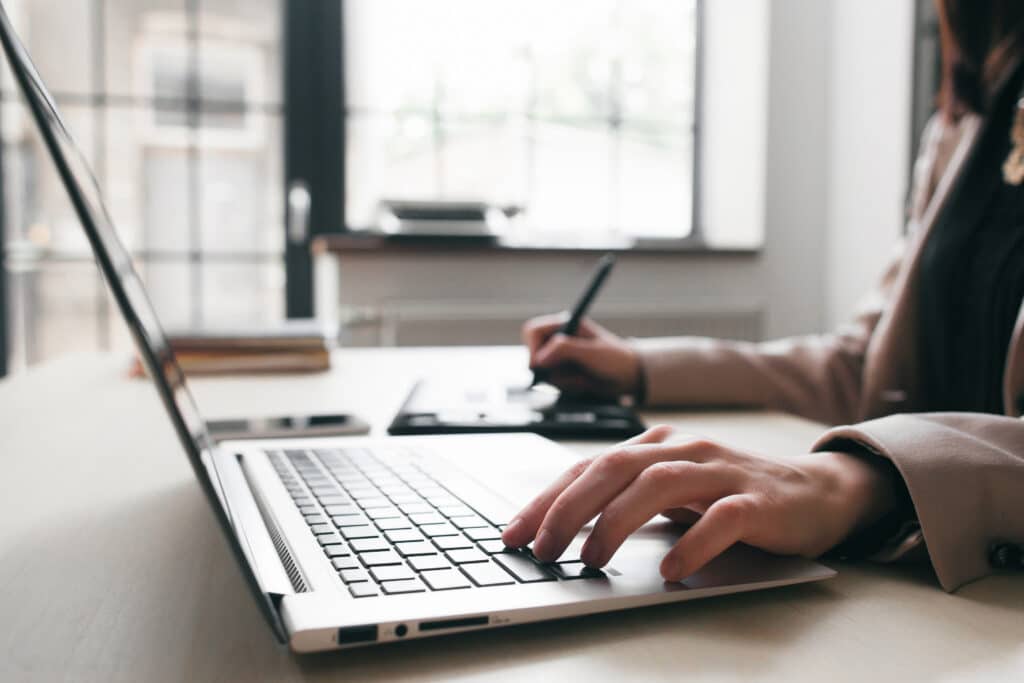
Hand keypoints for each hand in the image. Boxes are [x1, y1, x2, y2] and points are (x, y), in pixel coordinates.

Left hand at [501, 425, 897, 580]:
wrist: (816, 492)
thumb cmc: (733, 495)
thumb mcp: (672, 493)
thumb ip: (628, 499)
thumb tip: (563, 528)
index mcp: (656, 447)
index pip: (589, 466)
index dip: (547, 498)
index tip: (514, 532)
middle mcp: (684, 451)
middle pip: (614, 468)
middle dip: (568, 508)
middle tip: (540, 548)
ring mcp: (721, 471)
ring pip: (658, 484)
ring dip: (616, 522)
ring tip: (589, 559)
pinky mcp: (757, 500)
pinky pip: (721, 519)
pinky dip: (692, 544)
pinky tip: (671, 570)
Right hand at [523, 313, 640, 397]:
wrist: (628, 378)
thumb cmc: (616, 358)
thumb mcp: (591, 352)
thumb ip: (565, 350)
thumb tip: (539, 358)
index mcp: (565, 324)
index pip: (533, 331)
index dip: (532, 348)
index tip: (538, 365)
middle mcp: (558, 339)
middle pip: (533, 354)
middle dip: (549, 368)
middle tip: (568, 374)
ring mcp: (558, 357)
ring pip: (542, 372)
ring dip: (561, 379)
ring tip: (583, 377)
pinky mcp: (561, 372)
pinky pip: (551, 383)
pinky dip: (566, 386)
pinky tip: (582, 382)